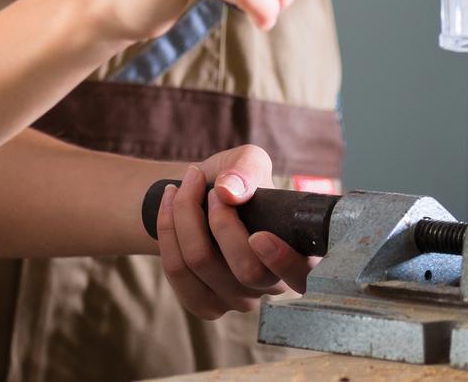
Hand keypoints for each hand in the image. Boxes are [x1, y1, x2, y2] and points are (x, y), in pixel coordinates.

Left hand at [153, 146, 312, 318]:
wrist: (202, 195)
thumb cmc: (238, 180)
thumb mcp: (249, 161)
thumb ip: (247, 168)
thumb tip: (229, 190)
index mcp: (298, 255)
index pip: (301, 275)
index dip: (282, 260)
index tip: (259, 234)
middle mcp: (272, 285)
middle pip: (246, 270)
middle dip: (220, 221)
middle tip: (212, 189)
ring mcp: (239, 301)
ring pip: (202, 264)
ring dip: (185, 215)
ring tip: (185, 184)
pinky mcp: (205, 305)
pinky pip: (177, 271)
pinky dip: (167, 231)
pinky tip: (168, 205)